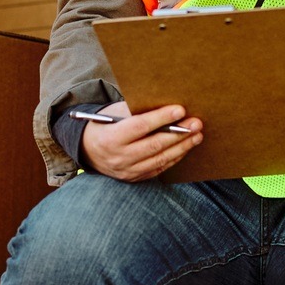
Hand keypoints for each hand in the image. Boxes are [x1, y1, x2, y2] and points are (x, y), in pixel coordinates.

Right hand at [81, 104, 202, 180]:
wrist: (87, 150)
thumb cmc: (104, 125)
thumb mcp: (113, 114)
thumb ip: (135, 111)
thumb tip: (164, 105)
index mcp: (111, 138)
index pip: (140, 127)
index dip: (161, 118)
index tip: (180, 110)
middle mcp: (119, 157)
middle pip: (154, 145)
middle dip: (179, 134)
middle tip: (196, 123)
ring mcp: (127, 171)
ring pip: (160, 159)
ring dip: (182, 147)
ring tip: (197, 135)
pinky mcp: (135, 178)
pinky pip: (159, 169)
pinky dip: (174, 158)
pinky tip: (185, 147)